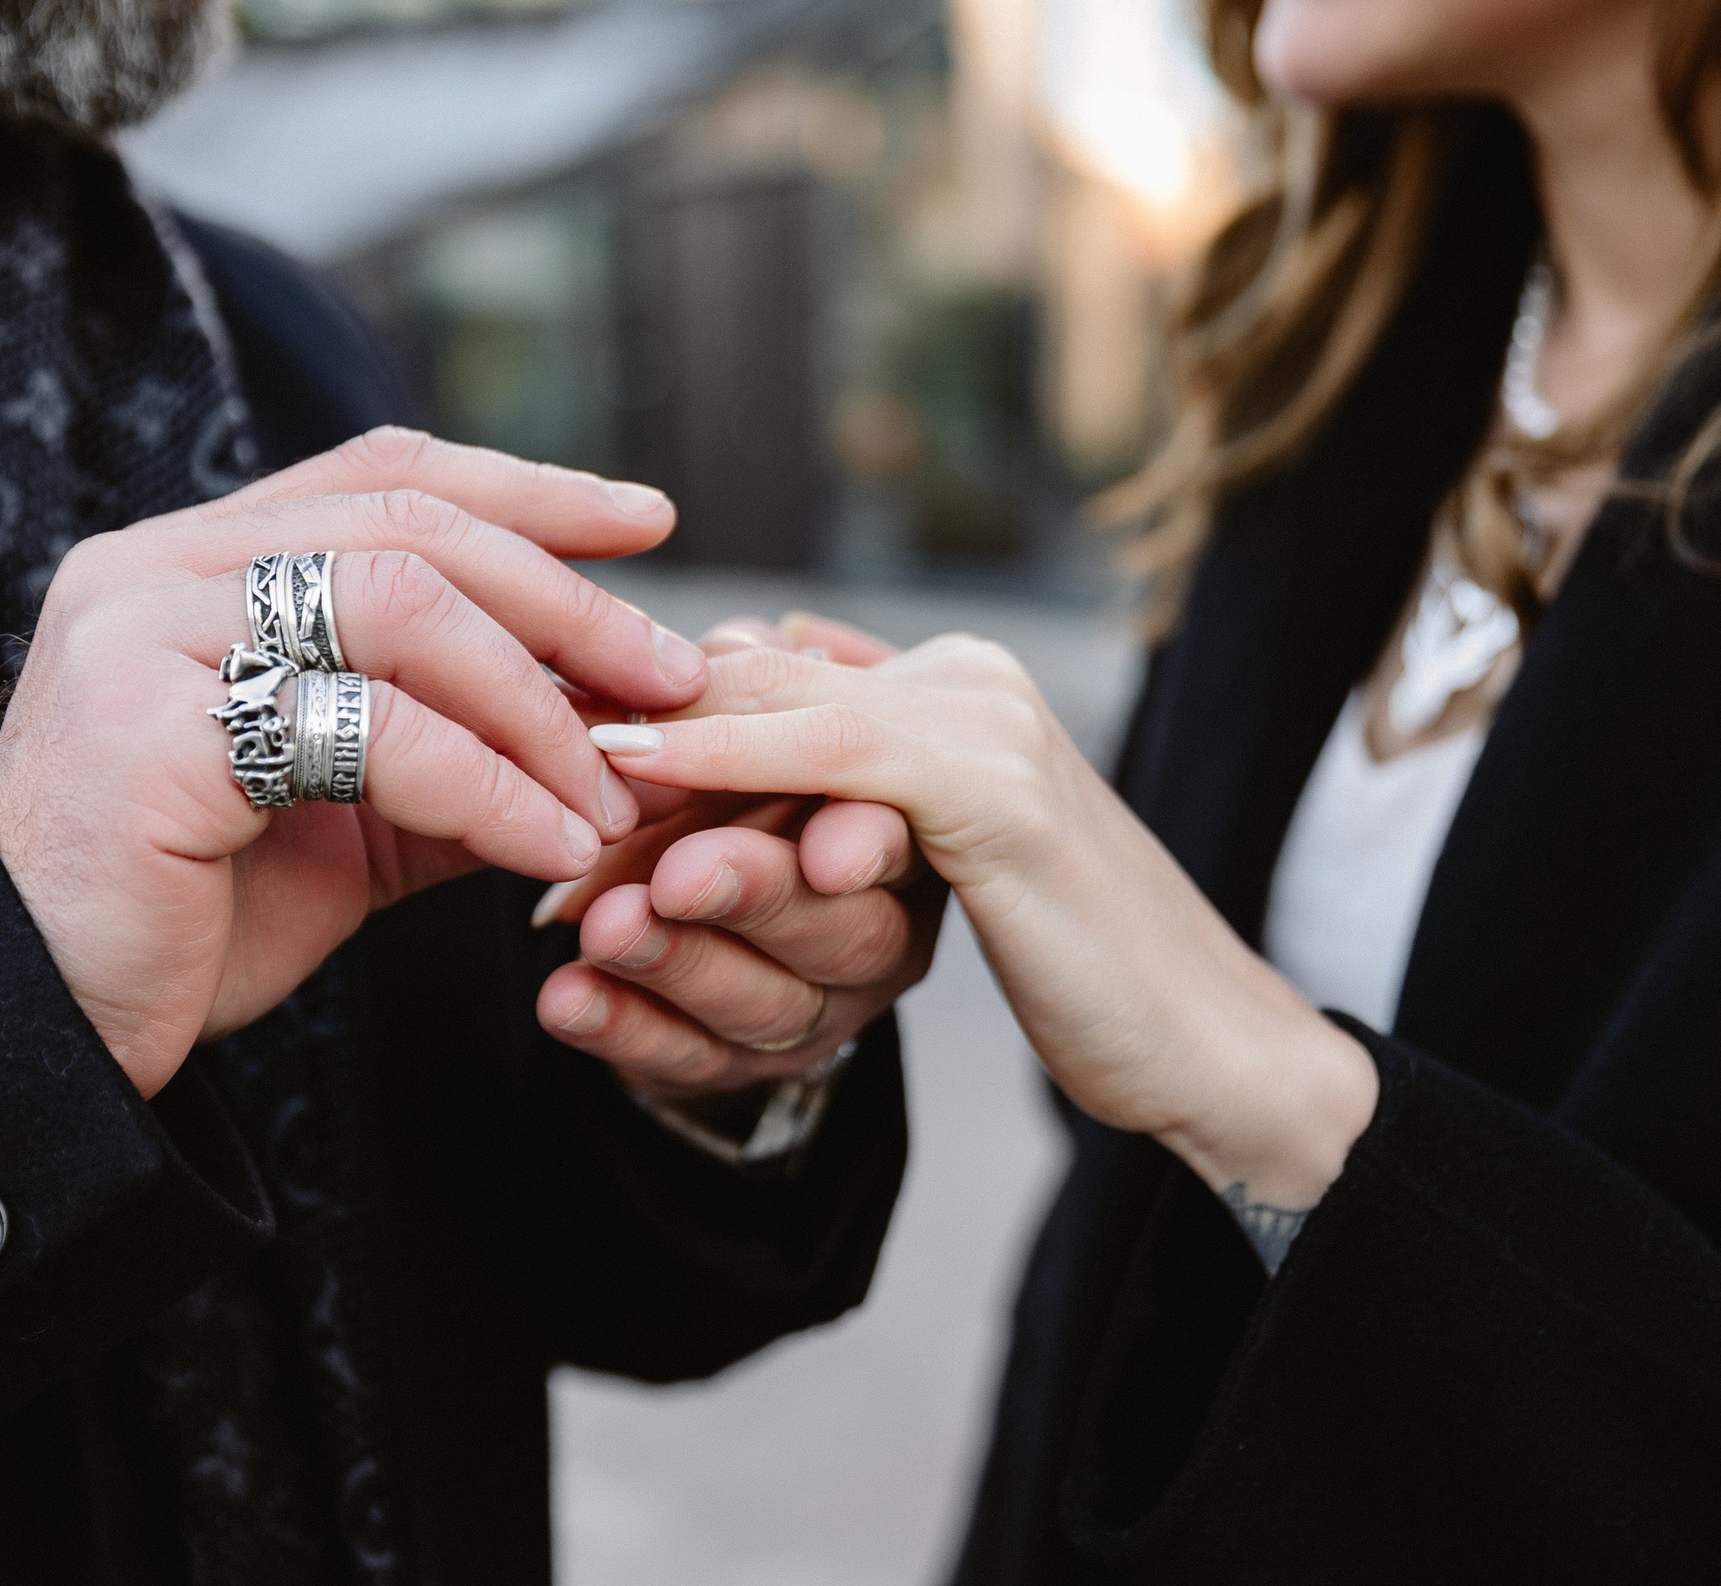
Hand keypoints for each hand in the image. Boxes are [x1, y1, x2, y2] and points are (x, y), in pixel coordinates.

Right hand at [0, 431, 714, 1096]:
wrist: (42, 1029)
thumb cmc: (188, 916)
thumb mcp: (349, 817)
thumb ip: (458, 753)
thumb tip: (617, 733)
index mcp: (193, 564)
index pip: (382, 477)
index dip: (526, 489)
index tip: (647, 521)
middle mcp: (152, 570)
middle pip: (408, 527)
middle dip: (564, 599)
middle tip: (671, 678)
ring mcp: (140, 638)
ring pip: (397, 604)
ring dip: (534, 703)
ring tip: (610, 796)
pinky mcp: (146, 731)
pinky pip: (364, 728)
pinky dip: (486, 785)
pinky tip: (547, 847)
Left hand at [584, 638, 1377, 1213]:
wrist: (1205, 1041)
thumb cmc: (1074, 966)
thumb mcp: (934, 880)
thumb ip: (850, 809)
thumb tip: (730, 789)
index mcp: (946, 690)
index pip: (761, 684)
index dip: (644, 731)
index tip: (536, 777)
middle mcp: (961, 680)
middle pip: (749, 691)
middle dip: (623, 756)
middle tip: (515, 808)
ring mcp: (983, 720)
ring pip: (771, 719)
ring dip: (652, 779)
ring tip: (558, 836)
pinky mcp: (996, 788)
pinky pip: (826, 757)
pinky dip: (722, 766)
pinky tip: (630, 786)